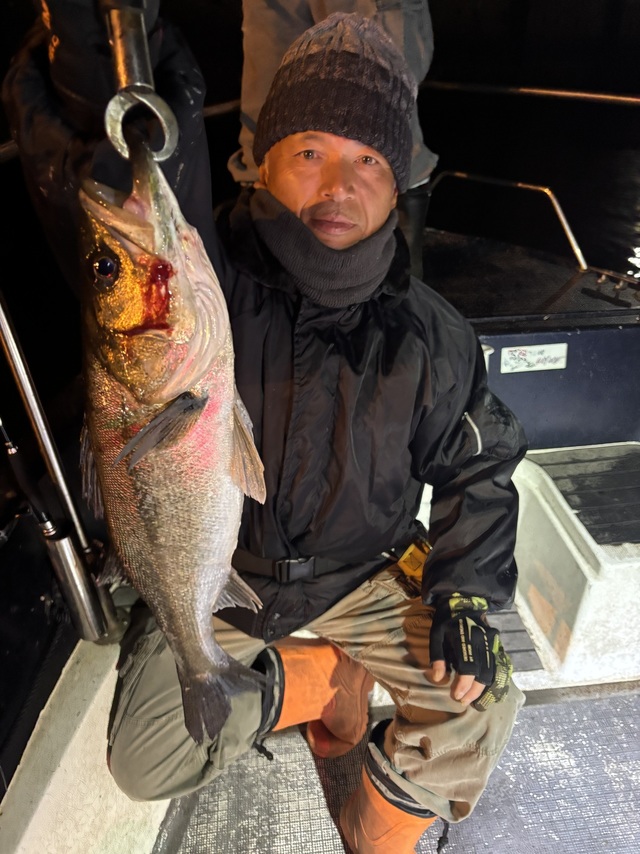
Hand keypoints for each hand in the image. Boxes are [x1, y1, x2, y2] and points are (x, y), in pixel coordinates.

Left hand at [428, 593, 512, 709]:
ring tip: (471, 699)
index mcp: (465, 639)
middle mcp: (482, 643)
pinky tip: (481, 688)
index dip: (463, 685)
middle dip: (474, 691)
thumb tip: (438, 678)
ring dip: (483, 688)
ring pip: (492, 672)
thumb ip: (437, 656)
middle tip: (462, 701)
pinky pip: (495, 666)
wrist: (464, 602)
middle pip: (483, 674)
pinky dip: (490, 680)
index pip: (468, 668)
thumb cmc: (446, 620)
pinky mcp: (496, 645)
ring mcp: (492, 644)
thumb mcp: (436, 635)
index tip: (456, 696)